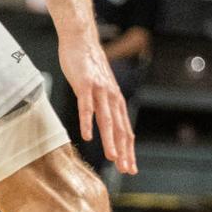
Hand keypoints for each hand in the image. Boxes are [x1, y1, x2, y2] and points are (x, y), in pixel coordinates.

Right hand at [59, 38, 135, 174]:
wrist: (82, 41)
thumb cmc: (89, 67)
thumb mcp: (101, 90)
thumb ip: (104, 107)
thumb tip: (105, 126)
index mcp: (116, 101)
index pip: (126, 131)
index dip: (129, 151)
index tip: (130, 168)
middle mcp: (112, 97)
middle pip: (120, 129)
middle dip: (124, 151)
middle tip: (126, 170)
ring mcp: (99, 91)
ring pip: (107, 120)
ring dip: (110, 140)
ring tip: (113, 158)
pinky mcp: (85, 85)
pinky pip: (86, 107)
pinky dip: (88, 122)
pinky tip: (88, 136)